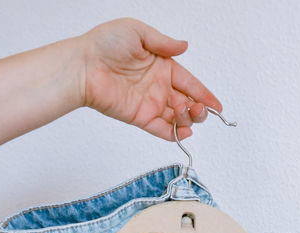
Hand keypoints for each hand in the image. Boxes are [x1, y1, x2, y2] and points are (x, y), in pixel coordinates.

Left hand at [78, 18, 220, 141]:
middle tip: (198, 110)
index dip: (205, 94)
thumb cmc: (103, 44)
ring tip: (189, 117)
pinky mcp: (138, 116)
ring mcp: (148, 102)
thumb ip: (163, 42)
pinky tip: (182, 133)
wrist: (82, 65)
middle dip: (198, 109)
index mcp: (161, 66)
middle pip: (186, 102)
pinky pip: (159, 128)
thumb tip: (184, 46)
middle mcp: (157, 86)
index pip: (190, 83)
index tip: (217, 106)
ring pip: (176, 117)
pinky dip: (173, 134)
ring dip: (188, 120)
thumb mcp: (137, 31)